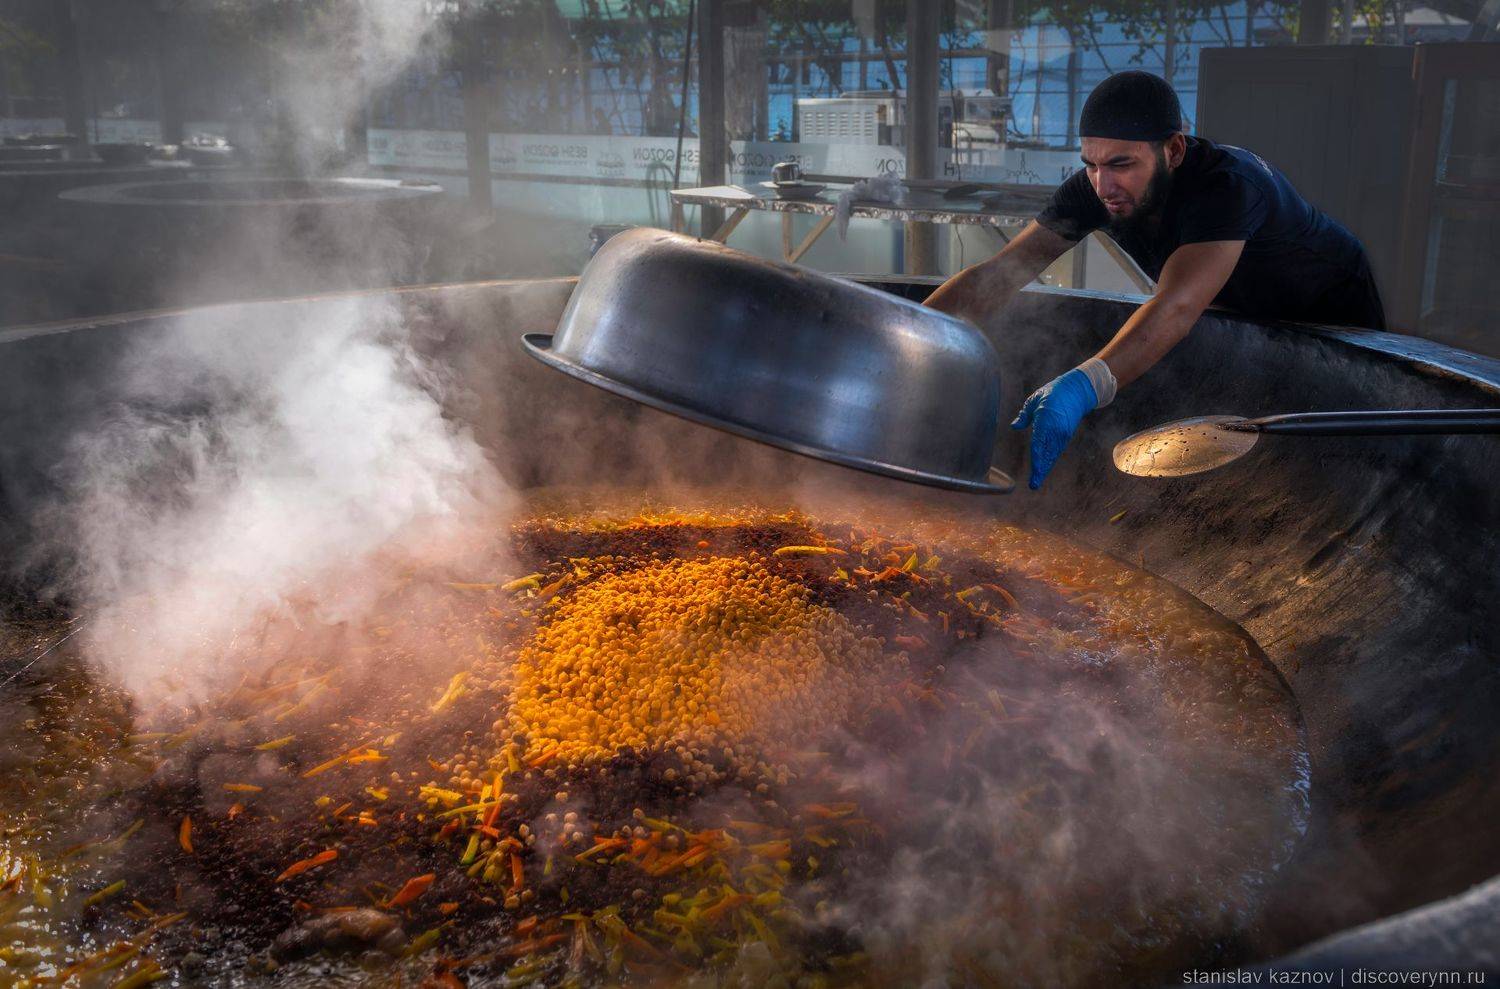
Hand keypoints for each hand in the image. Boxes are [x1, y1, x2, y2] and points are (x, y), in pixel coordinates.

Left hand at [1010, 369, 1098, 489]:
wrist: (1077, 391)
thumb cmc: (1052, 393)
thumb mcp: (1034, 400)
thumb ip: (1025, 415)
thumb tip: (1014, 426)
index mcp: (1046, 420)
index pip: (1039, 443)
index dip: (1036, 459)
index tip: (1034, 470)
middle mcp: (1055, 430)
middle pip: (1047, 453)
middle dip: (1040, 469)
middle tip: (1034, 485)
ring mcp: (1062, 433)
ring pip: (1052, 454)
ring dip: (1045, 468)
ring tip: (1036, 480)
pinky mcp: (1066, 435)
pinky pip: (1056, 450)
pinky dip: (1050, 460)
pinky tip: (1043, 468)